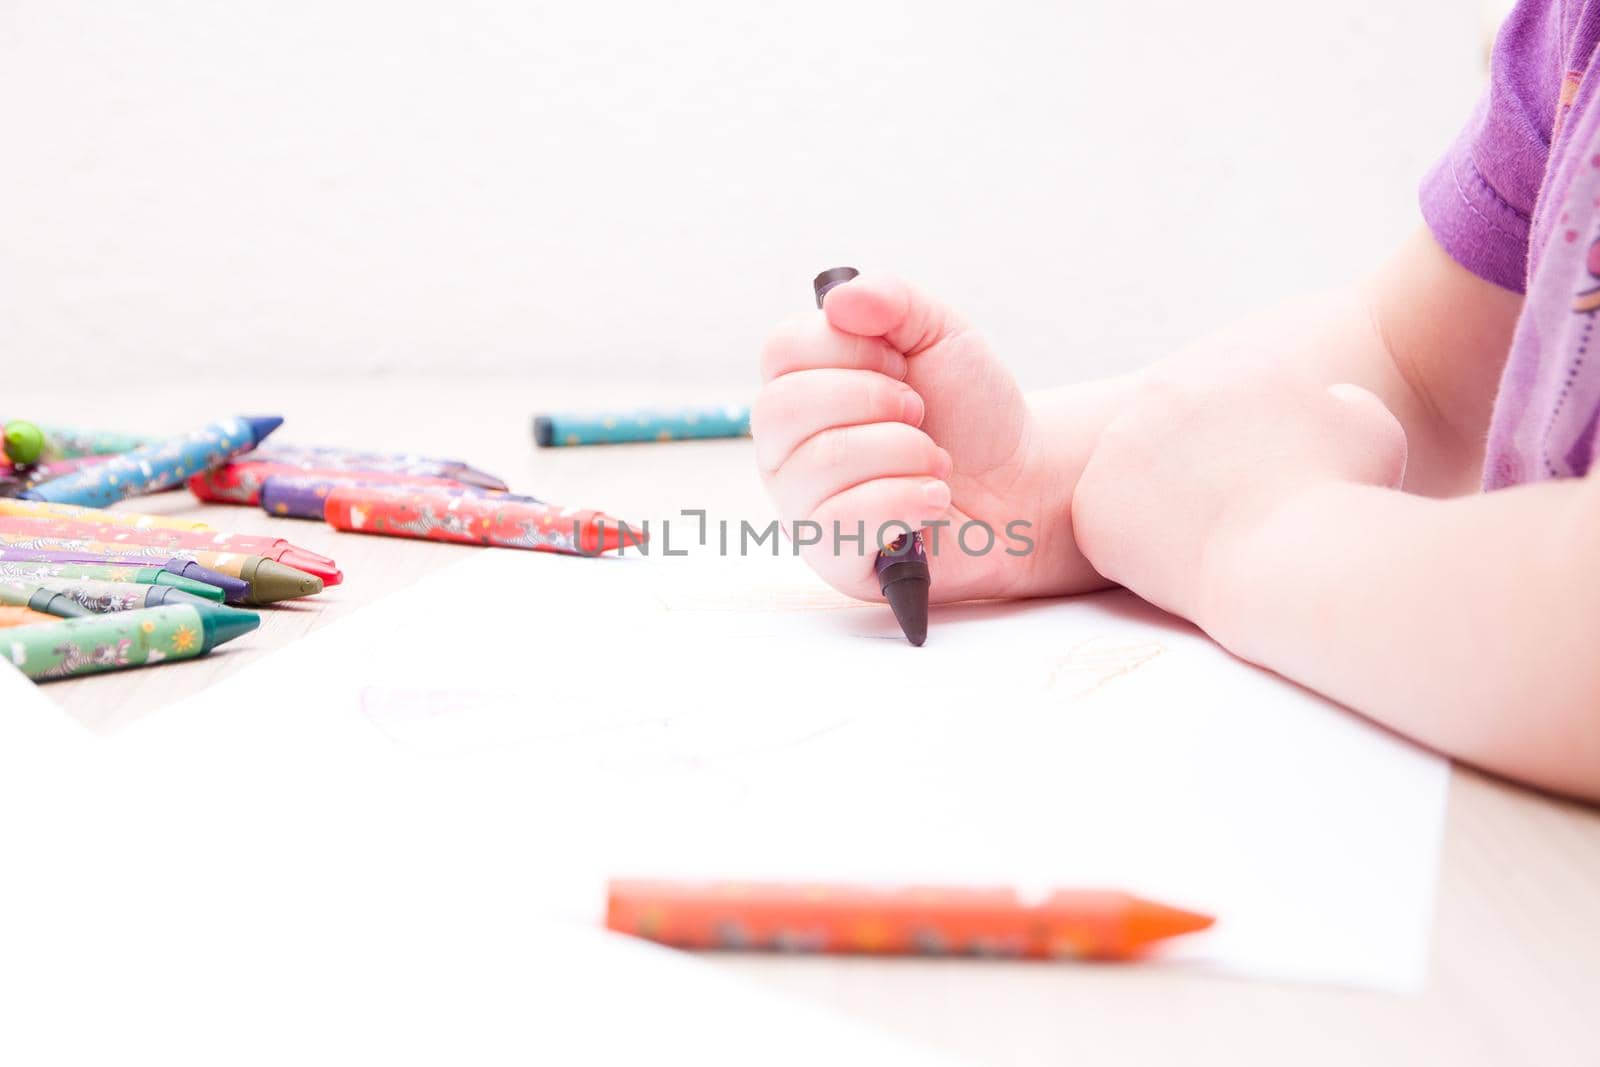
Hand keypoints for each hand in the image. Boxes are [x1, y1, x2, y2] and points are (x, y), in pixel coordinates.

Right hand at [752, 273, 1104, 602]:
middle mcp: (787, 445)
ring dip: (904, 451)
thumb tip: (840, 299)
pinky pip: (842, 521)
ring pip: (821, 462)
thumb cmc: (971, 412)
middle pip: (782, 407)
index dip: (849, 349)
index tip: (900, 365)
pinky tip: (936, 498)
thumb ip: (893, 300)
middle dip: (873, 400)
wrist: (1022, 484)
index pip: (781, 348)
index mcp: (801, 384)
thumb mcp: (941, 333)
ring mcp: (802, 503)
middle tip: (921, 413)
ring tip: (938, 461)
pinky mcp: (832, 556)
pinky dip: (905, 499)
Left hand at [1070, 370, 1407, 639]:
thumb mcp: (1367, 426)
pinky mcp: (1093, 506)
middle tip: (1218, 513)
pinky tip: (1171, 566)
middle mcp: (1160, 393)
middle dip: (1186, 470)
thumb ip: (1339, 405)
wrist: (1292, 552)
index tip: (1248, 478)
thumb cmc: (1339, 494)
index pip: (1215, 399)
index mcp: (1224, 366)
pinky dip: (1131, 551)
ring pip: (1129, 478)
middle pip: (1166, 433)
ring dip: (1154, 507)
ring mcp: (1117, 448)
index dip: (1231, 444)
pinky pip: (1105, 527)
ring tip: (1200, 543)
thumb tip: (1325, 406)